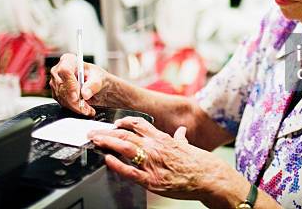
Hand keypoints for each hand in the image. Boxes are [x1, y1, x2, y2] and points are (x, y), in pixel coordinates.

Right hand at [50, 53, 108, 115]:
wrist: (96, 85)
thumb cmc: (96, 77)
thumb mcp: (99, 79)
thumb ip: (92, 85)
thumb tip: (84, 93)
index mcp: (69, 61)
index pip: (65, 70)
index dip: (70, 84)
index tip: (77, 96)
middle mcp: (59, 70)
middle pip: (61, 86)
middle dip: (73, 100)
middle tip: (85, 108)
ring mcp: (56, 82)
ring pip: (61, 97)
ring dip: (75, 106)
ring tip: (87, 109)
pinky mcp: (57, 92)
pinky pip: (62, 102)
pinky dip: (73, 108)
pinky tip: (82, 109)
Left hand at [88, 117, 230, 202]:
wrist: (208, 177)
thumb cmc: (199, 162)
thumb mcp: (187, 146)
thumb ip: (180, 138)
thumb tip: (181, 132)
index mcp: (162, 138)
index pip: (138, 124)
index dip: (122, 122)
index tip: (113, 123)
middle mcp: (155, 147)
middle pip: (126, 133)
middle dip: (107, 132)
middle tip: (93, 132)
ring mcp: (152, 163)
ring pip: (125, 147)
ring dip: (107, 142)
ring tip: (95, 140)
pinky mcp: (152, 180)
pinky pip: (130, 171)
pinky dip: (117, 165)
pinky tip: (107, 160)